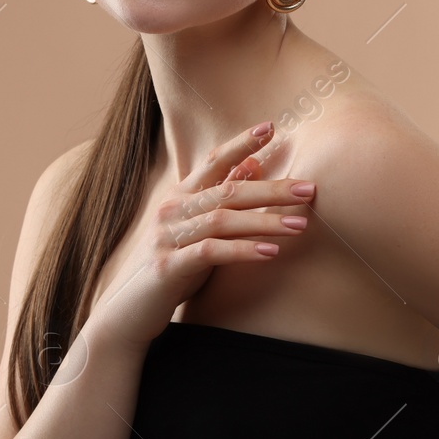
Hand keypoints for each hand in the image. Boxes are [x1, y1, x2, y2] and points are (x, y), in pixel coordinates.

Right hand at [89, 121, 315, 349]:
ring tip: (300, 224)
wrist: (129, 311)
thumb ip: (221, 198)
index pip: (213, 162)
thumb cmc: (172, 267)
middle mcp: (172, 210)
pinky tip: (270, 252)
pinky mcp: (169, 266)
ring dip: (265, 221)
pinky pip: (211, 252)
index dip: (240, 144)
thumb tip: (253, 165)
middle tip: (309, 189)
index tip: (271, 127)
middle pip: (227, 190)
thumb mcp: (197, 229)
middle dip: (272, 189)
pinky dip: (243, 250)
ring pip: (222, 220)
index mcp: (180, 196)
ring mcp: (167, 237)